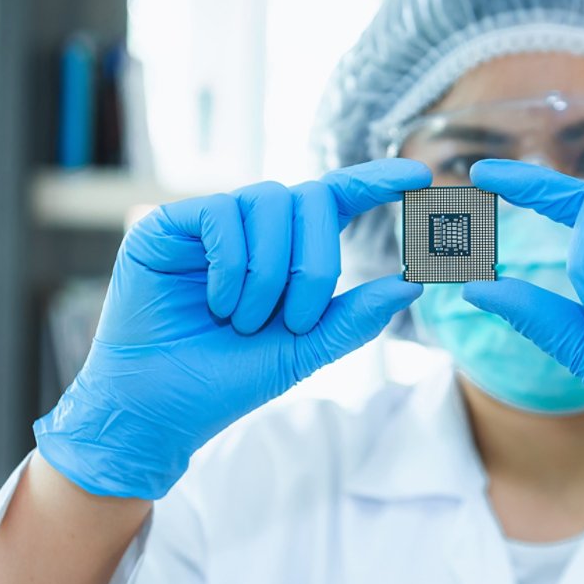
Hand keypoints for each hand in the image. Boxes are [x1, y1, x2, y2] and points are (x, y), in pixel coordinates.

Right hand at [34, 159, 430, 499]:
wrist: (161, 408)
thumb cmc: (230, 378)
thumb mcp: (305, 349)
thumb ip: (355, 317)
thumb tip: (413, 283)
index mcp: (290, 250)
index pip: (339, 198)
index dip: (378, 180)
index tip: (422, 175)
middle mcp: (255, 228)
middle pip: (311, 198)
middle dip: (316, 262)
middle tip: (295, 319)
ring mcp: (212, 222)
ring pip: (269, 201)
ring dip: (269, 273)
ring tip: (244, 321)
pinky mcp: (169, 225)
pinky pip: (221, 215)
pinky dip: (230, 265)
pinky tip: (217, 303)